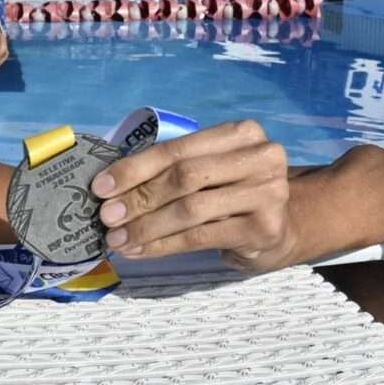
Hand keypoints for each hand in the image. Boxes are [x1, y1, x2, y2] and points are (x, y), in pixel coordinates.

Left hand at [91, 120, 294, 271]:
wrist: (282, 227)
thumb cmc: (231, 193)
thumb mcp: (207, 170)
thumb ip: (169, 170)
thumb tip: (109, 188)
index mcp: (240, 133)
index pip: (176, 149)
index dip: (134, 168)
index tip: (100, 186)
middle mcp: (260, 157)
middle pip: (183, 177)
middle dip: (138, 198)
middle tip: (106, 216)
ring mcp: (268, 193)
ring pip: (190, 210)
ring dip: (146, 226)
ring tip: (117, 239)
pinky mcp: (264, 228)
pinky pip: (200, 237)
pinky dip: (164, 245)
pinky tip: (140, 251)